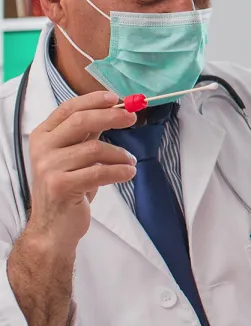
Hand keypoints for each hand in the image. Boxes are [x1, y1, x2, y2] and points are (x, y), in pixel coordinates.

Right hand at [27, 91, 136, 252]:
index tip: (116, 99)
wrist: (54, 227)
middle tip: (133, 118)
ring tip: (130, 162)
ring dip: (120, 155)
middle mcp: (42, 148)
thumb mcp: (75, 157)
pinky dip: (120, 171)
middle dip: (111, 117)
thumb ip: (87, 136)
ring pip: (95, 149)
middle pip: (81, 121)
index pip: (69, 109)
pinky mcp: (61, 186)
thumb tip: (114, 110)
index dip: (93, 101)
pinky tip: (128, 172)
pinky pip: (99, 172)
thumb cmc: (69, 189)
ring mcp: (49, 167)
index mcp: (44, 135)